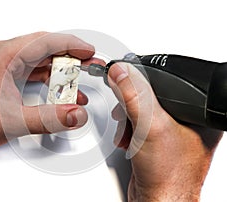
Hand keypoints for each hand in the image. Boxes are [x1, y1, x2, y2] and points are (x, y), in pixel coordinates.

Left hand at [0, 32, 102, 164]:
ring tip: (76, 80)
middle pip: (43, 47)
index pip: (45, 41)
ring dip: (58, 69)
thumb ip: (50, 119)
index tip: (87, 50)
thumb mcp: (14, 121)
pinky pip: (29, 68)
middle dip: (69, 56)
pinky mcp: (1, 72)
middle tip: (87, 64)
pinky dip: (45, 76)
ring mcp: (0, 62)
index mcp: (3, 56)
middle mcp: (0, 54)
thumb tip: (75, 114)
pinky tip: (57, 87)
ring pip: (37, 58)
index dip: (71, 44)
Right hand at [108, 62, 222, 200]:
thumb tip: (121, 71)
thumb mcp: (150, 125)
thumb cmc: (169, 174)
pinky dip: (129, 128)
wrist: (157, 201)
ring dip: (128, 119)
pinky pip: (140, 124)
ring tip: (128, 131)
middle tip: (126, 111)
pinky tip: (129, 138)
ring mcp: (172, 131)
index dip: (145, 78)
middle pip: (152, 95)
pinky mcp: (158, 140)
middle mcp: (187, 120)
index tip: (126, 76)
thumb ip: (134, 95)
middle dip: (132, 105)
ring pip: (143, 109)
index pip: (169, 81)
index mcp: (198, 112)